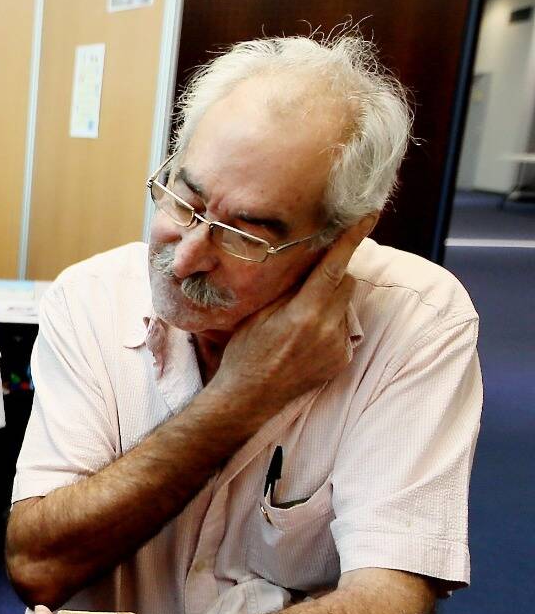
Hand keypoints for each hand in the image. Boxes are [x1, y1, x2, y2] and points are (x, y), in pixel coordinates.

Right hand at [215, 217, 373, 408]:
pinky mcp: (342, 359)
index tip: (367, 216)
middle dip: (331, 276)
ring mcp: (338, 346)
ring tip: (301, 321)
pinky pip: (343, 329)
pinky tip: (305, 341)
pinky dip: (329, 326)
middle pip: (345, 283)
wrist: (249, 397)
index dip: (351, 239)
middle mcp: (327, 328)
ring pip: (345, 306)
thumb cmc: (246, 352)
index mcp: (304, 313)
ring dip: (329, 303)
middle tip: (308, 283)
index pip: (335, 266)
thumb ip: (289, 288)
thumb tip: (309, 262)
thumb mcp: (259, 313)